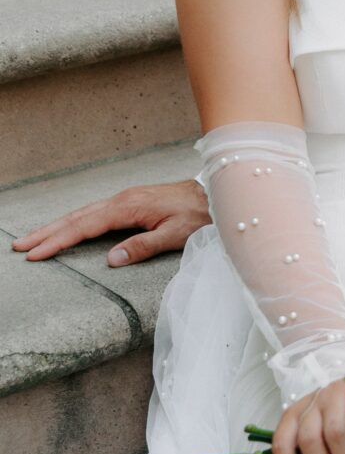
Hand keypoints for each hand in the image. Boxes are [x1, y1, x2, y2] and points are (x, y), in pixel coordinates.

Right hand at [11, 177, 210, 266]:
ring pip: (83, 213)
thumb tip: (112, 259)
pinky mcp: (130, 203)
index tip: (37, 253)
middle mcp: (122, 200)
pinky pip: (94, 213)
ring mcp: (125, 200)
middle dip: (47, 232)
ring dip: (57, 226)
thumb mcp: (176, 235)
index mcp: (128, 207)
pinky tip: (66, 229)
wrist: (216, 194)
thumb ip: (143, 246)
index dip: (59, 240)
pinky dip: (75, 222)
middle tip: (20, 246)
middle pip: (76, 217)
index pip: (85, 226)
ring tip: (34, 239)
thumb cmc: (200, 215)